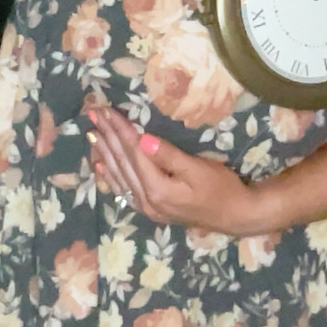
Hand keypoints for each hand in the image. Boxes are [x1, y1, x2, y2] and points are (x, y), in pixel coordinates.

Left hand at [88, 107, 260, 234]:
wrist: (234, 216)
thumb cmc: (221, 187)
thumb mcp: (199, 169)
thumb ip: (169, 156)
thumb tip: (143, 139)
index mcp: (158, 188)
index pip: (133, 152)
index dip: (119, 129)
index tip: (106, 111)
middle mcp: (147, 200)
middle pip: (123, 163)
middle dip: (107, 137)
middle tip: (93, 116)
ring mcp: (147, 208)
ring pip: (119, 177)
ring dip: (105, 154)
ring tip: (92, 134)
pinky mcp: (151, 210)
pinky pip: (124, 191)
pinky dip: (111, 176)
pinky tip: (101, 166)